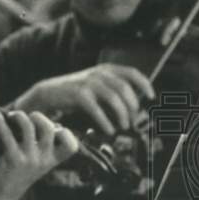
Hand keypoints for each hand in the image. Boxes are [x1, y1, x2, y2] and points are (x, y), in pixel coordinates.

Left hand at [0, 109, 79, 199]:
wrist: (4, 195)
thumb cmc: (22, 174)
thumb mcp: (40, 163)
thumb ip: (45, 146)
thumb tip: (48, 122)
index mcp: (53, 160)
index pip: (71, 146)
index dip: (66, 133)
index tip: (55, 127)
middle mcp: (43, 159)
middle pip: (49, 129)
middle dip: (39, 117)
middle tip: (29, 117)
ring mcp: (28, 159)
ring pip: (28, 128)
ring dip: (20, 116)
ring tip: (13, 115)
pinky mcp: (12, 158)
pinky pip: (7, 135)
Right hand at [16, 63, 154, 134]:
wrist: (47, 93)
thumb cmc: (74, 93)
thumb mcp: (95, 85)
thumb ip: (112, 89)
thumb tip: (133, 106)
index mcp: (105, 69)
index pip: (131, 73)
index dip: (144, 84)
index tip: (151, 96)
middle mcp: (98, 74)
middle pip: (125, 89)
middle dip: (132, 106)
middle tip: (132, 120)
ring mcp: (88, 83)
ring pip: (114, 98)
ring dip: (122, 115)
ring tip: (123, 126)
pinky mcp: (79, 95)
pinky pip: (98, 109)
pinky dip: (106, 122)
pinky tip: (109, 130)